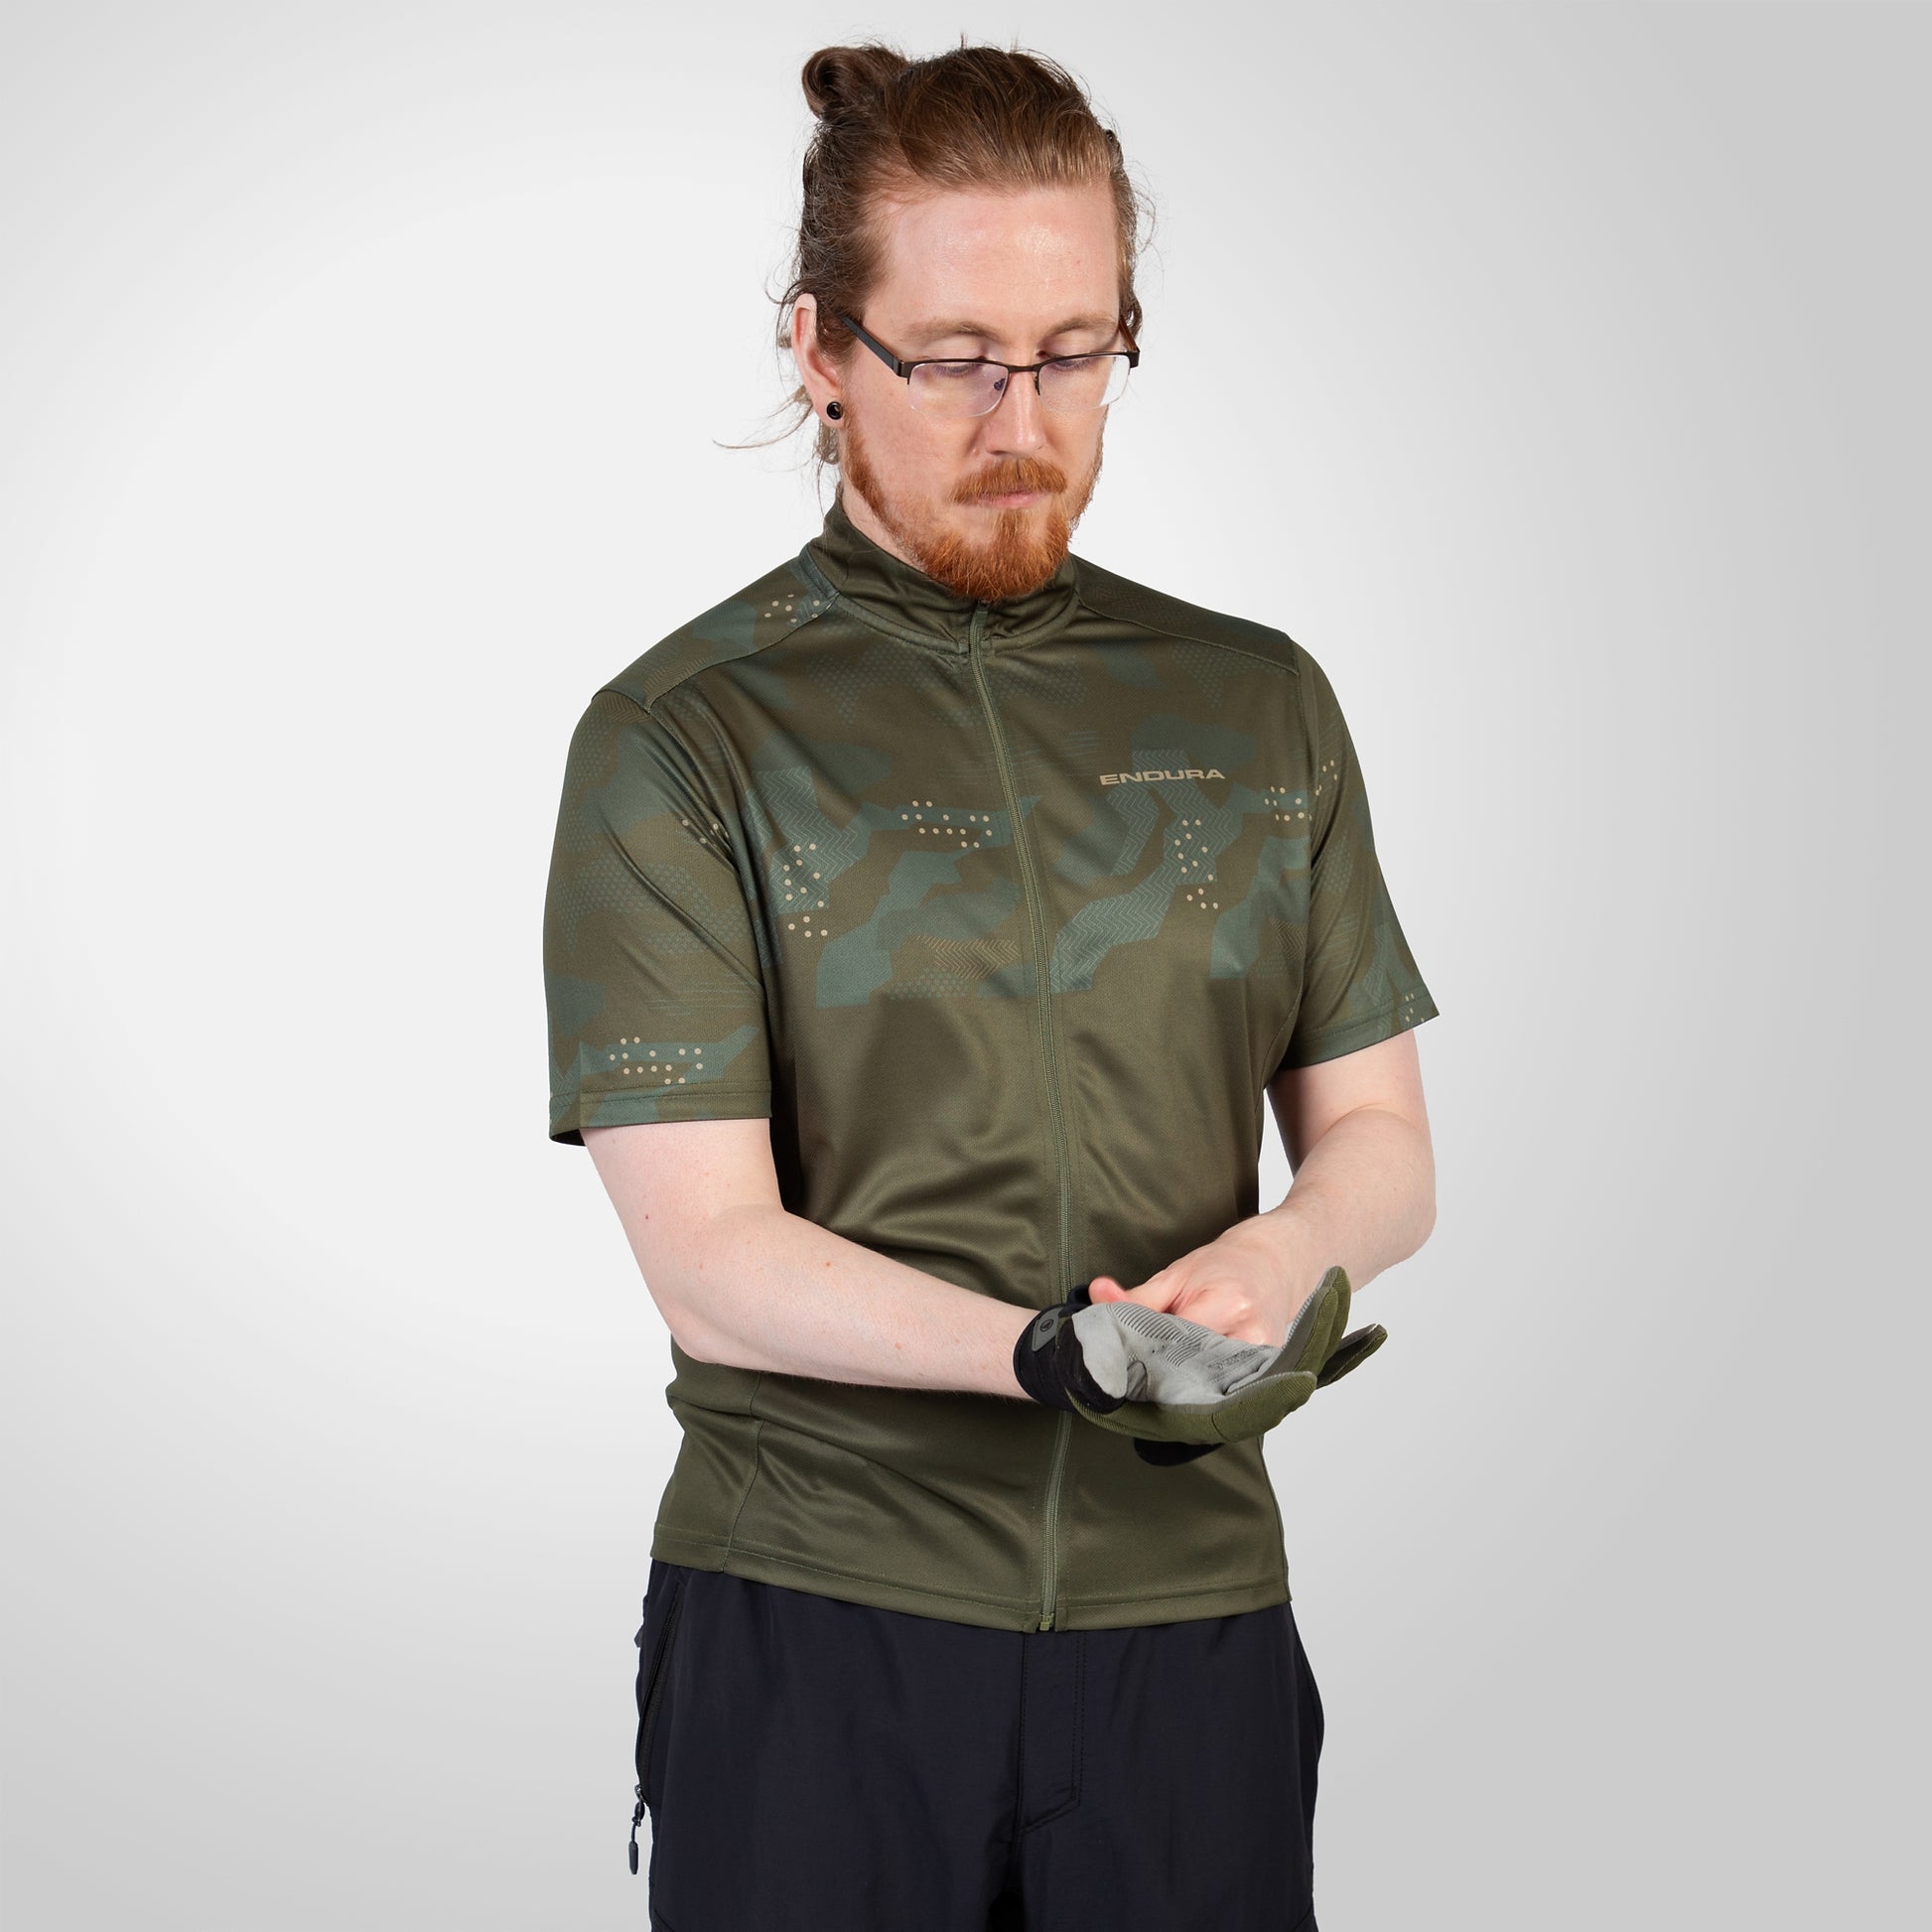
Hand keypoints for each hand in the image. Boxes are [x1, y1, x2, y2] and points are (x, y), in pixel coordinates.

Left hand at [1012, 1266, 1382, 1466]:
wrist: (1280, 1263)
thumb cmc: (1228, 1265)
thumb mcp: (1178, 1274)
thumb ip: (1136, 1296)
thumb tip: (1095, 1297)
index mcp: (1229, 1306)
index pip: (1172, 1345)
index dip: (1137, 1358)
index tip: (1109, 1367)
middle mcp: (1252, 1339)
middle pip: (1191, 1378)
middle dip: (1154, 1386)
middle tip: (1121, 1391)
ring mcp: (1266, 1365)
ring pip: (1209, 1397)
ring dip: (1177, 1401)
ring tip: (1148, 1401)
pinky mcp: (1270, 1382)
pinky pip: (1228, 1403)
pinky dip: (1201, 1404)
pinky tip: (1179, 1406)